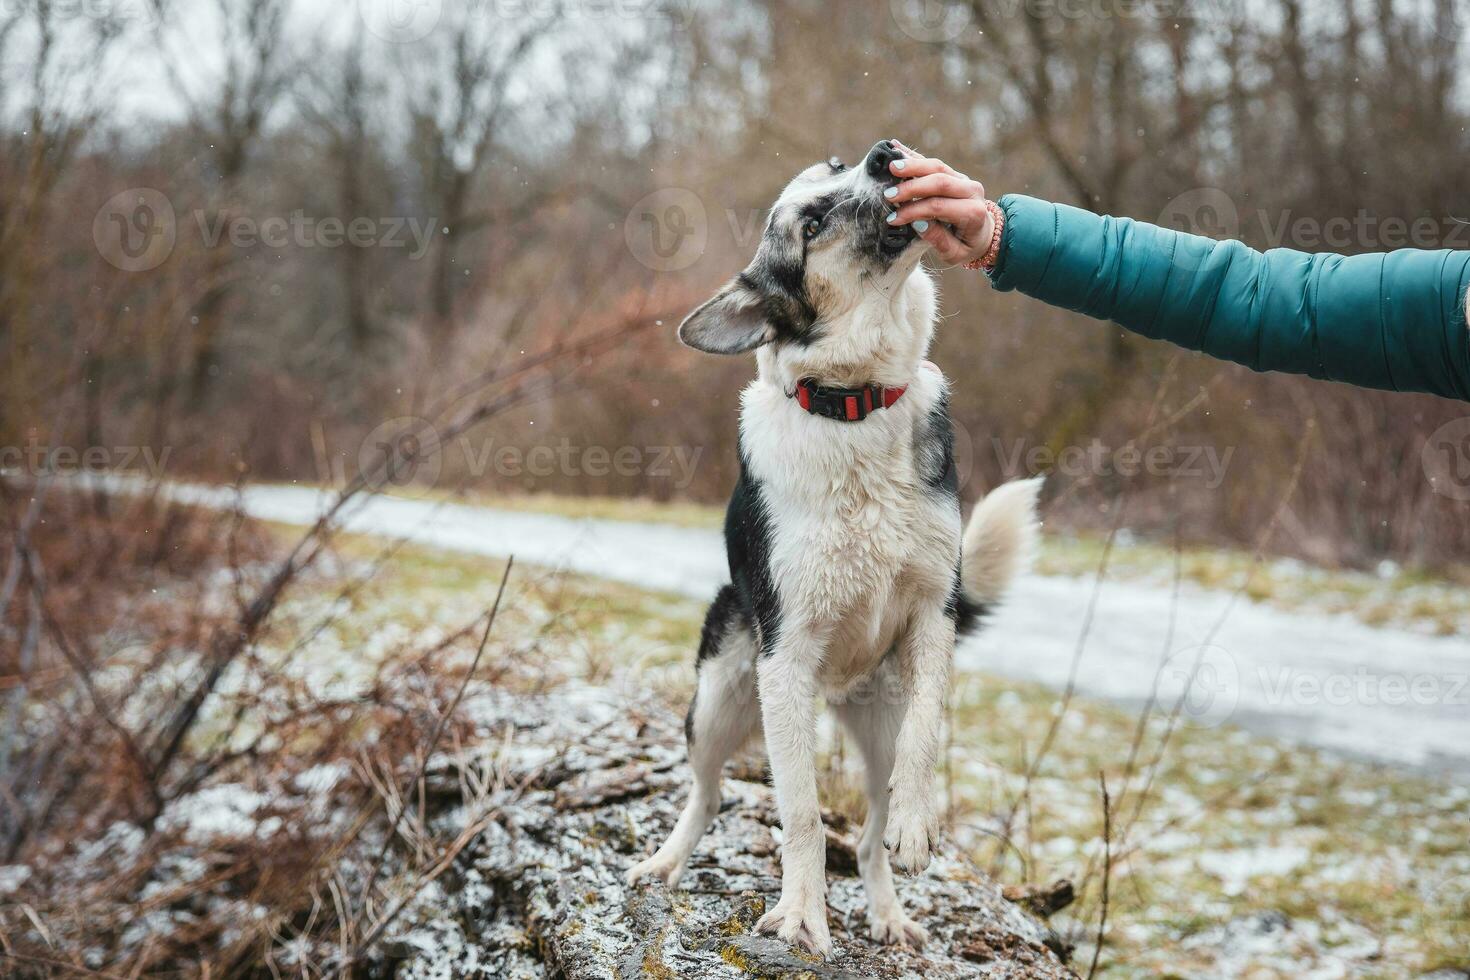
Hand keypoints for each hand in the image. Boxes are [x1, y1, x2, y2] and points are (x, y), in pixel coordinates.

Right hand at [884, 141, 996, 266]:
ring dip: (913, 165)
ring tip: (892, 167)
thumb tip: (918, 223)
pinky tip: (896, 148)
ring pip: (937, 166)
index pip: (939, 206)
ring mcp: (963, 179)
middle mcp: (971, 191)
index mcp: (973, 212)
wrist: (985, 233)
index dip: (914, 211)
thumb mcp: (956, 253)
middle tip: (889, 195)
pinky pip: (933, 162)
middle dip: (912, 187)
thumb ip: (939, 240)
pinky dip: (914, 156)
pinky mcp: (954, 174)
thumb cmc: (968, 246)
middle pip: (939, 181)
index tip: (894, 219)